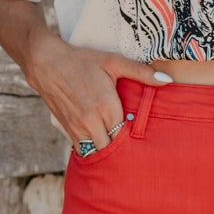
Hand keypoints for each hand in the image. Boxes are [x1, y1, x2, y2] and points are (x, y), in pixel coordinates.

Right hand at [24, 32, 141, 150]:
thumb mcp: (113, 62)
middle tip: (135, 146)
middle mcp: (92, 121)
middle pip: (114, 148)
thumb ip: (141, 72)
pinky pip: (84, 149)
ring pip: (99, 151)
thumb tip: (167, 80)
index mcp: (106, 106)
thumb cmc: (82, 61)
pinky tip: (103, 144)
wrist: (46, 63)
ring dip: (109, 150)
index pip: (127, 134)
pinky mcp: (68, 130)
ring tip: (121, 149)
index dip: (136, 138)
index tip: (145, 137)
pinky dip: (94, 149)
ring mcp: (78, 128)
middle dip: (124, 148)